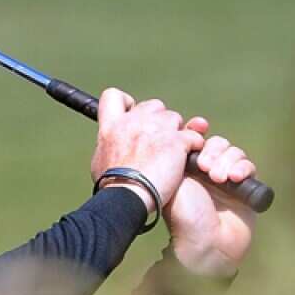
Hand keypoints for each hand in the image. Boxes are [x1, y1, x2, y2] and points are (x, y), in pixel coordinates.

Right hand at [91, 87, 206, 210]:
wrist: (126, 197)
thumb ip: (110, 146)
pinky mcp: (176, 141)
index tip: (132, 115)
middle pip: (153, 105)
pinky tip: (189, 158)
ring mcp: (156, 129)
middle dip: (159, 120)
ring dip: (177, 133)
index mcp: (111, 126)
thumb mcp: (101, 161)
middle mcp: (133, 122)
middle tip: (160, 140)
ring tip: (175, 153)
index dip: (127, 103)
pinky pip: (193, 135)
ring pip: (175, 118)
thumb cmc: (113, 186)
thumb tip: (114, 146)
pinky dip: (193, 145)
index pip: (113, 96)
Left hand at [164, 126, 258, 275]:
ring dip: (226, 160)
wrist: (207, 245)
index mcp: (187, 168)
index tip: (199, 125)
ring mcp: (227, 179)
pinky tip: (235, 178)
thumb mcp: (174, 183)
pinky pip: (248, 166)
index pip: (196, 140)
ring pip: (233, 152)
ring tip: (217, 178)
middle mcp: (207, 171)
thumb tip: (183, 134)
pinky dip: (242, 168)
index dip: (197, 131)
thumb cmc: (184, 218)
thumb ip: (179, 157)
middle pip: (216, 143)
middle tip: (204, 167)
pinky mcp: (246, 187)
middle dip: (212, 150)